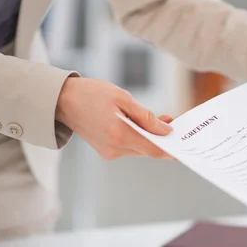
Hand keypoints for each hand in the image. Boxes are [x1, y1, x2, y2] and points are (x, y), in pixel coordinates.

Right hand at [55, 77, 173, 159]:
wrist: (62, 100)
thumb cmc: (91, 94)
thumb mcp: (123, 99)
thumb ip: (146, 117)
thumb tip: (166, 131)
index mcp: (119, 135)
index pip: (153, 149)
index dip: (171, 150)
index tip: (185, 146)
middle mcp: (114, 148)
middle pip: (148, 150)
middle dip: (163, 139)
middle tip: (174, 123)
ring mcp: (109, 152)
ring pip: (140, 149)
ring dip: (151, 137)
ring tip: (160, 119)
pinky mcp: (106, 151)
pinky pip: (130, 147)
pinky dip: (139, 137)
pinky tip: (143, 124)